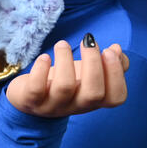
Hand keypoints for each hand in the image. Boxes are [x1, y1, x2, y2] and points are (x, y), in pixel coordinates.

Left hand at [5, 36, 128, 117]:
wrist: (29, 97)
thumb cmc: (64, 81)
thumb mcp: (86, 73)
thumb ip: (107, 63)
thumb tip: (117, 49)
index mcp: (93, 100)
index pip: (115, 98)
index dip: (116, 74)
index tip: (109, 50)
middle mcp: (75, 106)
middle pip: (93, 94)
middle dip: (94, 64)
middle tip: (88, 41)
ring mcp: (52, 106)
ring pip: (64, 87)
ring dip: (65, 60)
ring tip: (62, 44)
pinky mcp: (30, 101)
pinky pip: (36, 90)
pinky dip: (40, 70)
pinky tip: (44, 57)